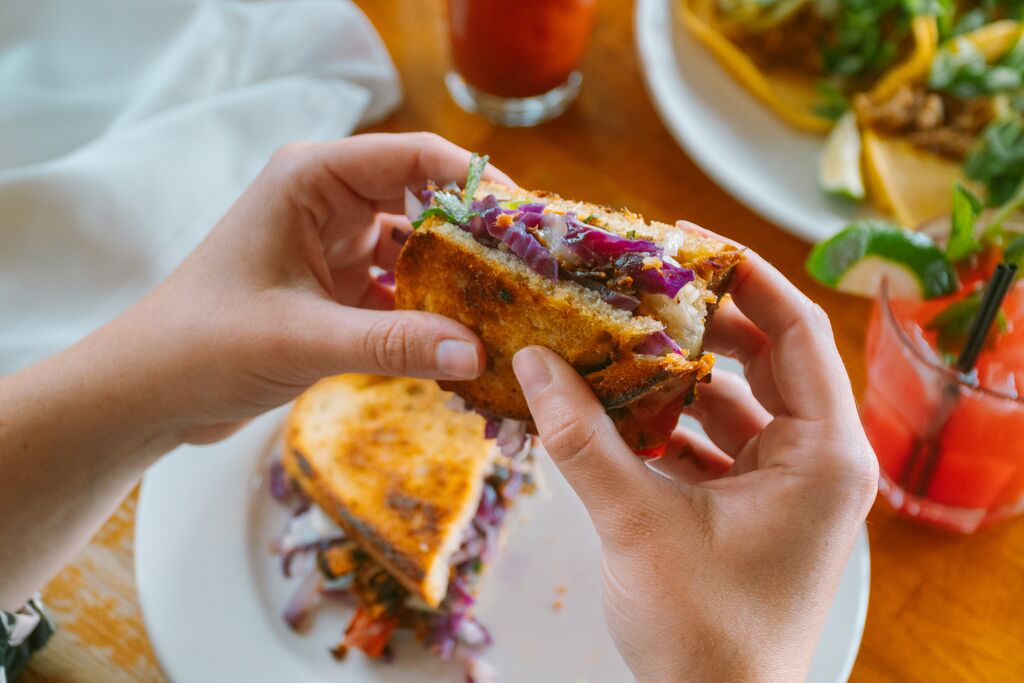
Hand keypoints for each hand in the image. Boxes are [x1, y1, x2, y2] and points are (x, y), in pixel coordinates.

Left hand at [109, 132, 511, 442]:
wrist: (148, 392)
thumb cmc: (204, 344)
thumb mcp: (305, 340)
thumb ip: (395, 345)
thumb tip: (479, 353)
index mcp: (311, 179)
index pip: (414, 156)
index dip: (476, 182)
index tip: (526, 220)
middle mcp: (327, 200)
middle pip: (424, 199)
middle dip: (474, 234)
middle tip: (530, 269)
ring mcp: (333, 244)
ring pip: (415, 247)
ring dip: (454, 277)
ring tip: (508, 306)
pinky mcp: (335, 287)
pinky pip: (399, 288)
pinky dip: (428, 311)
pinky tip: (463, 340)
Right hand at [512, 237, 877, 681]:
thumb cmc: (703, 634)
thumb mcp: (636, 523)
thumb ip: (582, 438)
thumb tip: (532, 359)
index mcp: (824, 453)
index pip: (797, 330)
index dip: (744, 276)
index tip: (683, 242)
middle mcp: (818, 461)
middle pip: (766, 358)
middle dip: (701, 320)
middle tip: (637, 283)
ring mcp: (787, 487)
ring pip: (736, 401)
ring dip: (679, 373)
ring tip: (616, 336)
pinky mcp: (754, 510)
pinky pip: (716, 442)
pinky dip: (671, 422)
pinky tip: (616, 406)